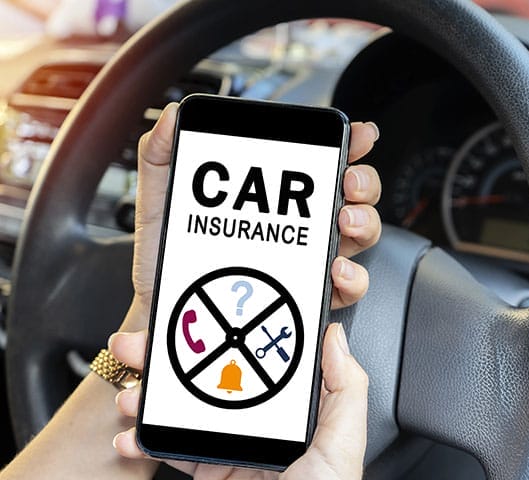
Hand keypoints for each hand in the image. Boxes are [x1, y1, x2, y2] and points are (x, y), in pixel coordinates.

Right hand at [111, 324, 366, 479]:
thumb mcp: (345, 444)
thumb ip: (345, 388)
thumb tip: (336, 337)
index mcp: (297, 405)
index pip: (265, 354)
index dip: (238, 329)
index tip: (209, 309)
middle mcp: (263, 417)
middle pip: (215, 373)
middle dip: (177, 356)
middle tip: (147, 344)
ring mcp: (233, 441)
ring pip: (186, 405)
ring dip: (154, 394)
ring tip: (133, 394)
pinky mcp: (209, 469)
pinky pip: (172, 446)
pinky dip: (146, 439)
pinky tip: (130, 436)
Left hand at [123, 102, 381, 329]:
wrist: (162, 311)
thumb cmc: (168, 257)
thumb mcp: (161, 199)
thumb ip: (161, 153)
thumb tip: (173, 116)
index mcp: (275, 199)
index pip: (322, 164)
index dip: (349, 144)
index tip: (358, 134)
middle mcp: (300, 227)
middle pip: (355, 197)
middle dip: (363, 183)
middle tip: (347, 182)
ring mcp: (309, 262)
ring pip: (360, 237)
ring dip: (363, 224)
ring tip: (343, 222)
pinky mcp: (308, 300)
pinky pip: (347, 290)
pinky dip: (352, 279)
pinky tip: (335, 273)